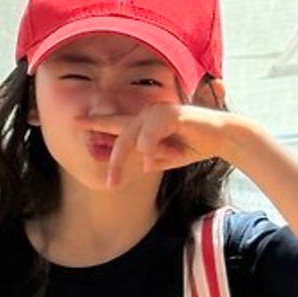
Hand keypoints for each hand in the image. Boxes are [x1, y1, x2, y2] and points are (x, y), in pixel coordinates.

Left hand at [91, 103, 235, 187]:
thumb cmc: (191, 147)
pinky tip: (151, 162)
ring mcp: (160, 112)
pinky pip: (152, 132)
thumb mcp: (162, 158)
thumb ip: (145, 159)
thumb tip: (135, 165)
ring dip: (138, 155)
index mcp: (144, 125)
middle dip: (114, 161)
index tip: (75, 122)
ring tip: (146, 170)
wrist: (222, 139)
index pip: (115, 122)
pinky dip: (150, 148)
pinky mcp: (174, 114)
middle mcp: (149, 115)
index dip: (95, 122)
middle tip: (111, 184)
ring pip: (134, 134)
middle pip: (121, 135)